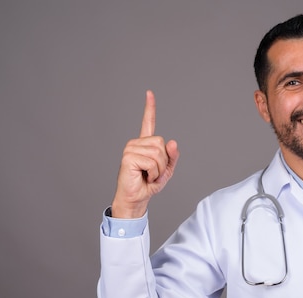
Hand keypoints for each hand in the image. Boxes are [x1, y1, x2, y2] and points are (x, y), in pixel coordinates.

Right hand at [111, 90, 179, 217]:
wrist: (136, 198)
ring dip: (158, 169)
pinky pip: (152, 162)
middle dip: (163, 162)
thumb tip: (173, 142)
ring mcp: (130, 148)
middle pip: (162, 144)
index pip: (148, 122)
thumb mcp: (166, 171)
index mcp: (144, 144)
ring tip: (148, 175)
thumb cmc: (148, 185)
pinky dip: (153, 173)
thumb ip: (172, 157)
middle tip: (153, 173)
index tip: (149, 93)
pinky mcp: (128, 156)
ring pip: (158, 153)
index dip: (150, 108)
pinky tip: (144, 176)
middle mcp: (136, 143)